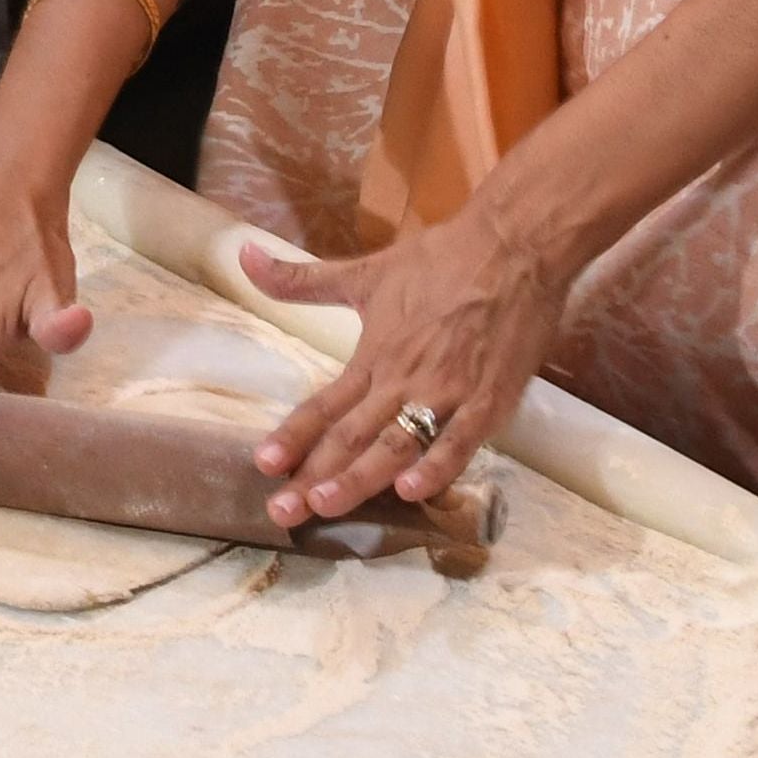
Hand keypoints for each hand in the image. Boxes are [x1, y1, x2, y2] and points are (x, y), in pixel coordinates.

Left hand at [240, 213, 563, 521]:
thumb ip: (303, 280)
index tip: (263, 465)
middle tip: (282, 511)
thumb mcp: (365, 271)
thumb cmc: (441, 259)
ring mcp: (447, 393)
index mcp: (374, 354)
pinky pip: (460, 442)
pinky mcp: (490, 401)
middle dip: (315, 477)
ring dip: (361, 478)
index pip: (324, 404)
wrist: (514, 246)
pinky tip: (412, 492)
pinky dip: (436, 467)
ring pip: (397, 444)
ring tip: (327, 506)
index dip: (292, 436)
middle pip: (351, 436)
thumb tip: (243, 257)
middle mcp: (403, 378)